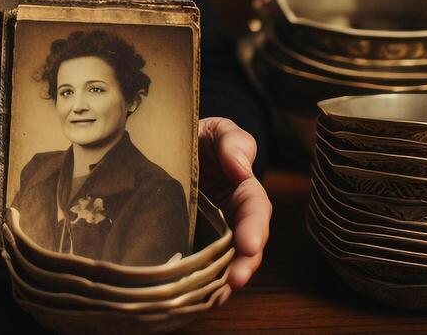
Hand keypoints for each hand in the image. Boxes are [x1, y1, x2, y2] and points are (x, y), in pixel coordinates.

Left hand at [198, 116, 270, 294]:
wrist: (170, 144)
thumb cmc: (201, 136)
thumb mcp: (218, 130)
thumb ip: (233, 143)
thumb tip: (241, 168)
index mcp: (244, 190)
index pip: (256, 211)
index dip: (255, 229)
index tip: (250, 245)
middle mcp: (232, 216)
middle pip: (245, 245)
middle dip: (243, 264)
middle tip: (235, 281)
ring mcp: (211, 231)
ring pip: (223, 259)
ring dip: (222, 279)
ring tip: (215, 296)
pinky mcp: (190, 239)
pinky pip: (198, 262)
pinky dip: (201, 281)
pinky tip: (195, 296)